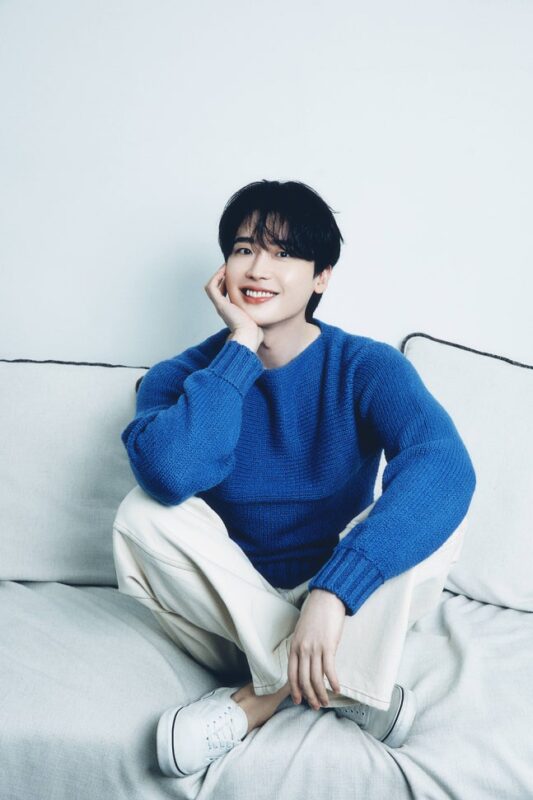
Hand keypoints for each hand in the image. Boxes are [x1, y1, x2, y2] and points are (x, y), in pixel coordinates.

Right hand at [204, 264, 263, 348]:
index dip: (228, 284)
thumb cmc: (255, 332)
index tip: (236, 276)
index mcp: (231, 312)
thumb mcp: (258, 319)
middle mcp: (224, 309)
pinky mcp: (220, 304)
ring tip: (226, 267)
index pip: (225, 295)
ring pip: (212, 287)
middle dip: (223, 278)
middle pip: (218, 290)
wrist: (248, 336)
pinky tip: (224, 271)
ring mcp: (220, 306)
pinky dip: (216, 277)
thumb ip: (261, 313)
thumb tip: (270, 309)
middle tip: (230, 268)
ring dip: (218, 275)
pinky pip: (211, 287)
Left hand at [288, 589, 344, 709]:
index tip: (299, 700)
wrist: (326, 598)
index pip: (291, 674)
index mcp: (294, 646)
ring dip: (321, 693)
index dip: (295, 690)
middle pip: (303, 680)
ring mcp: (314, 648)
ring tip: (326, 701)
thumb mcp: (302, 631)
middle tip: (316, 705)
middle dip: (309, 696)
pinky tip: (337, 689)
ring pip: (316, 678)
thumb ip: (302, 647)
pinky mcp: (328, 646)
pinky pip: (329, 669)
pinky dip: (333, 682)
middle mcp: (302, 649)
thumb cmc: (315, 614)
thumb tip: (305, 662)